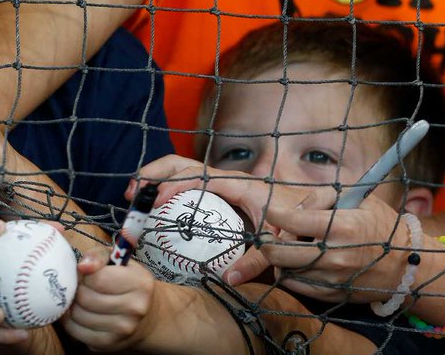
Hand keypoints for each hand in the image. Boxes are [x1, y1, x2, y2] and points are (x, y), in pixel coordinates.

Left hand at [62, 249, 155, 352]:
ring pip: (78, 315)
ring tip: (78, 298)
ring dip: (72, 305)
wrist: (147, 315)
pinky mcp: (110, 344)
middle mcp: (135, 309)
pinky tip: (77, 313)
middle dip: (77, 289)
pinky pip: (77, 332)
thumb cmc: (126, 281)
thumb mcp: (116, 260)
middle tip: (80, 286)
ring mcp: (123, 329)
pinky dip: (70, 322)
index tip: (88, 274)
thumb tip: (83, 267)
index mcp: (140, 283)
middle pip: (85, 298)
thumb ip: (98, 256)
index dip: (86, 274)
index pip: (97, 279)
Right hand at [128, 154, 308, 283]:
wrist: (311, 211)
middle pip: (183, 165)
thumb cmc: (296, 224)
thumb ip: (255, 261)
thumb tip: (228, 280)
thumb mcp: (278, 244)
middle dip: (154, 174)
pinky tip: (154, 203)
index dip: (175, 185)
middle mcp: (227, 178)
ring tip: (135, 194)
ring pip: (182, 169)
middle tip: (133, 194)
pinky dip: (166, 185)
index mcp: (239, 185)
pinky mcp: (220, 190)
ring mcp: (222, 182)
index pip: (199, 178)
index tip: (155, 200)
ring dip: (156, 177)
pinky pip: (188, 181)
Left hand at [259, 191, 413, 303]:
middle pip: (279, 253)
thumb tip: (292, 210)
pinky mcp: (333, 294)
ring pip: (285, 270)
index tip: (270, 210)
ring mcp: (333, 278)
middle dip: (266, 241)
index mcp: (341, 227)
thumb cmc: (380, 225)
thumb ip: (321, 197)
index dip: (274, 214)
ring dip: (279, 258)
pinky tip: (295, 263)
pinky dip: (289, 274)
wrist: (407, 265)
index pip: (292, 221)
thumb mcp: (357, 198)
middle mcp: (335, 256)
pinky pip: (297, 286)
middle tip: (267, 234)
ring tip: (286, 247)